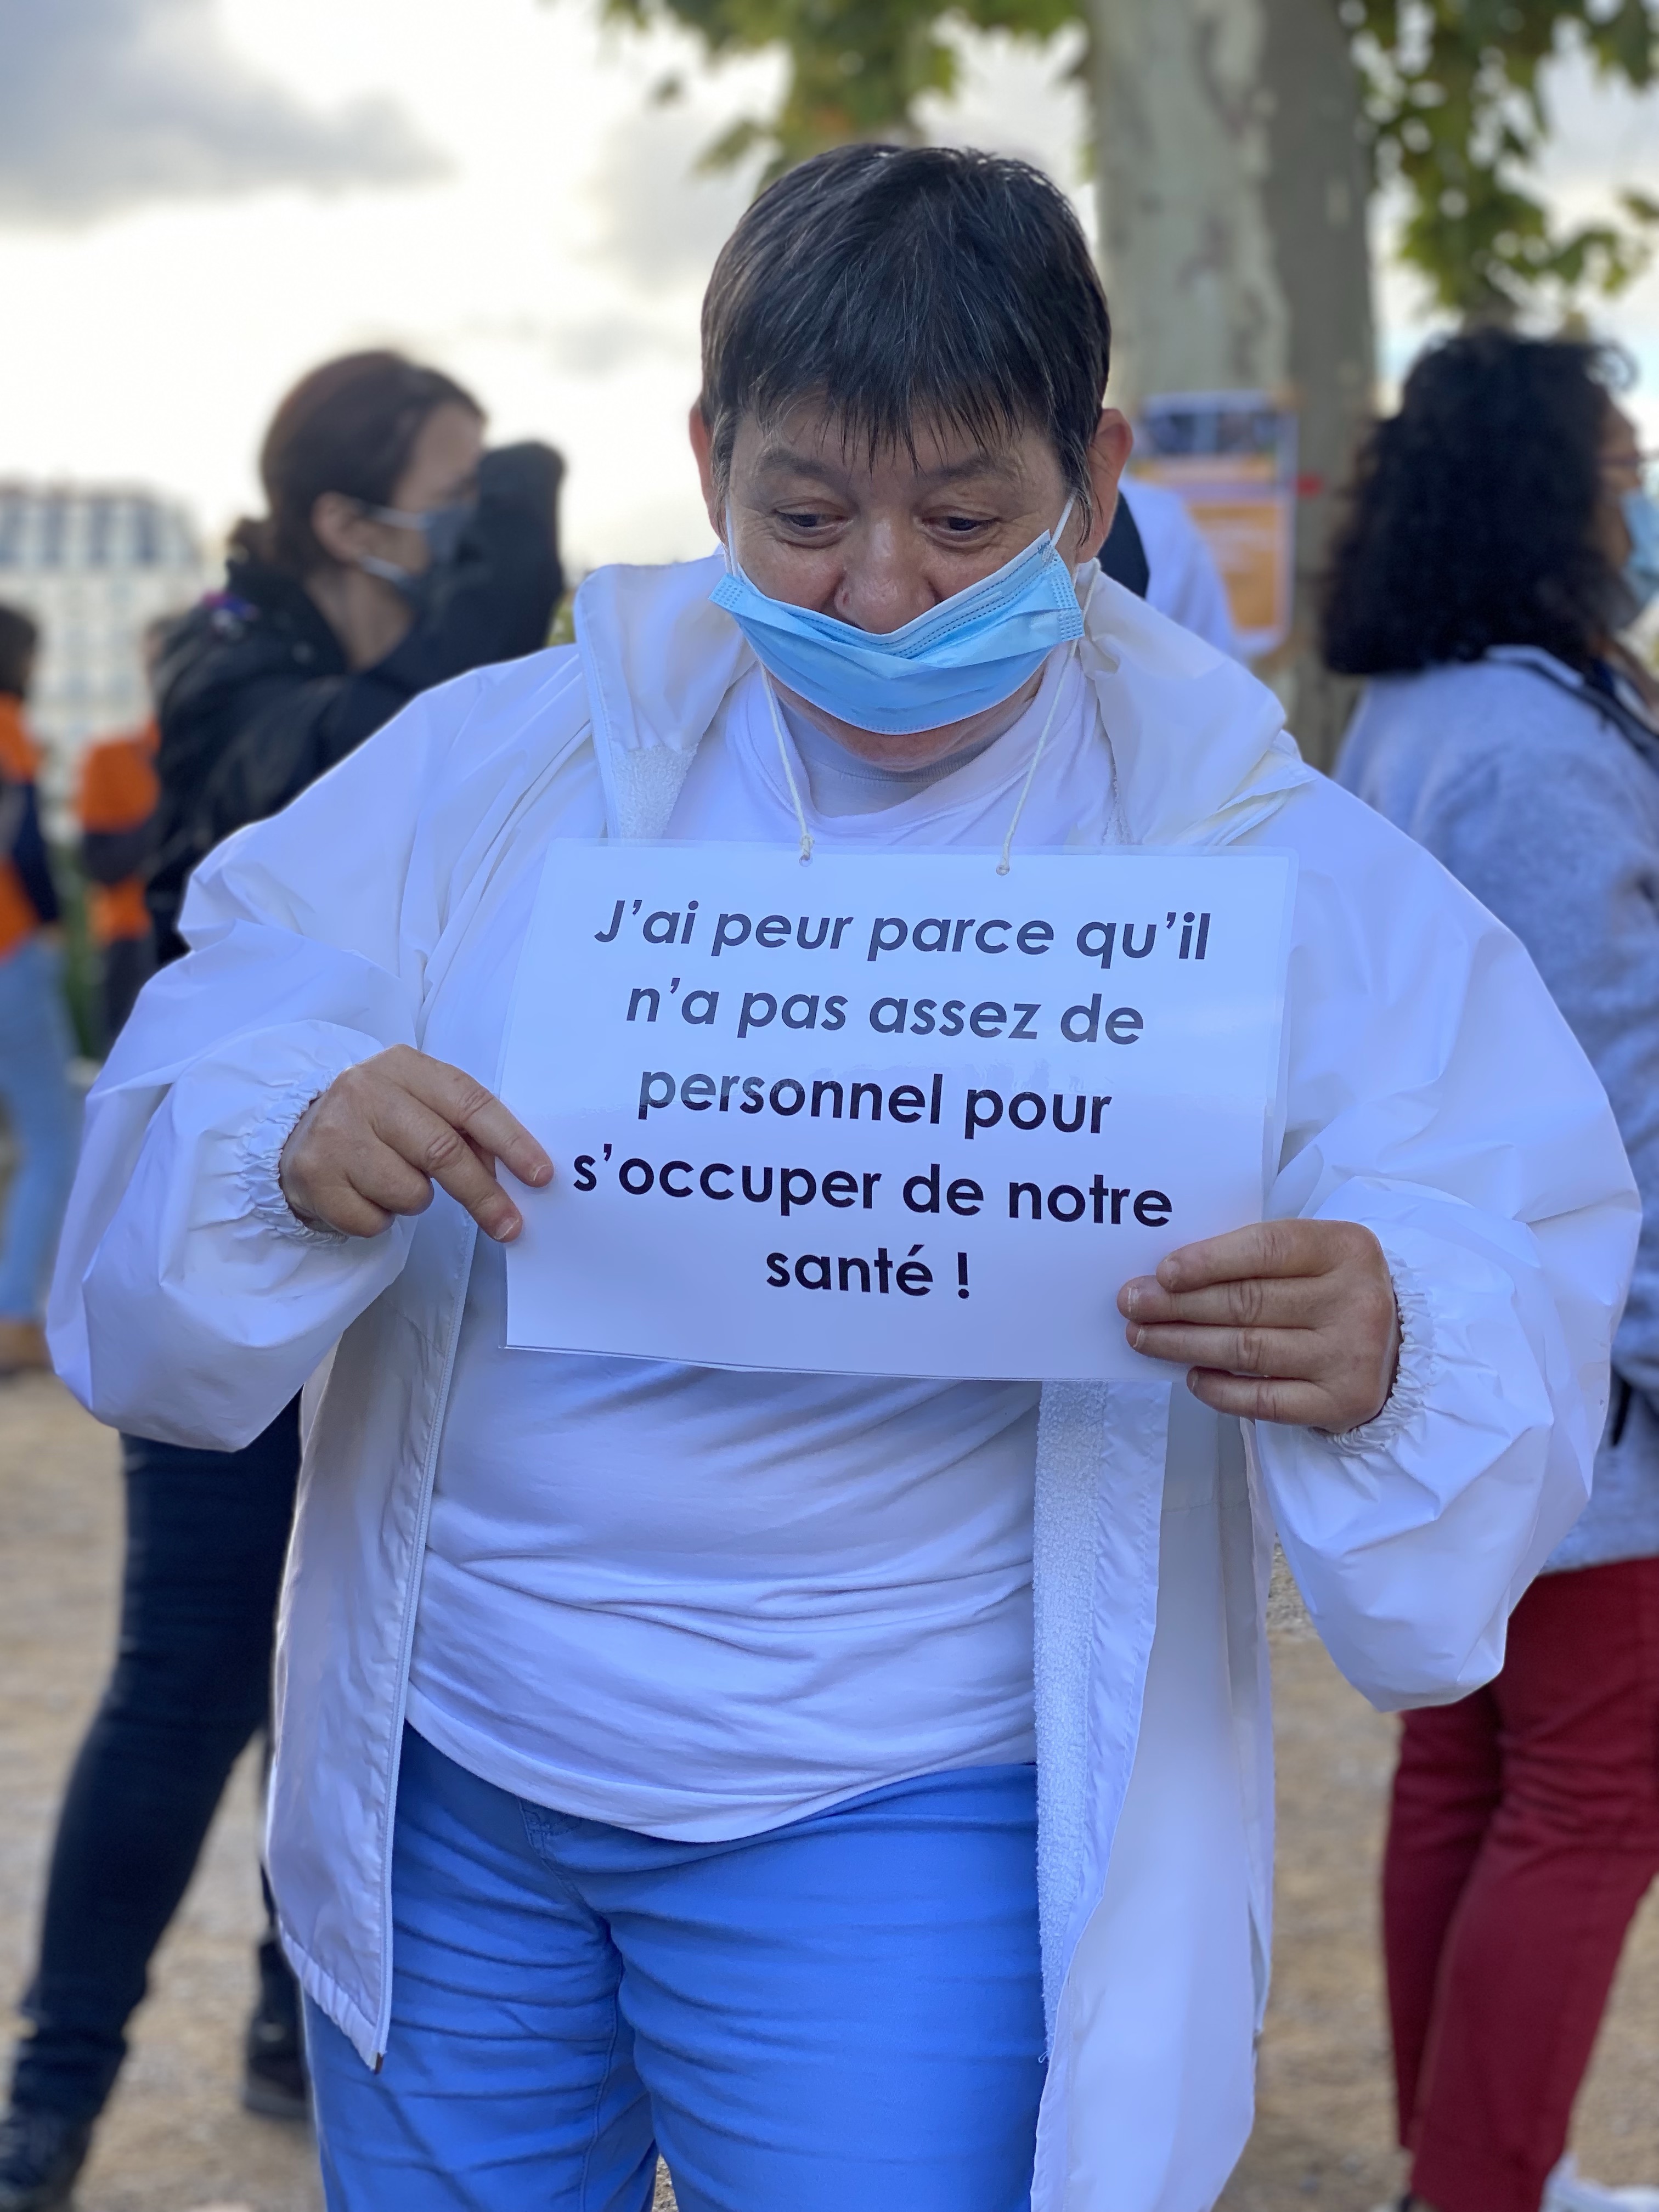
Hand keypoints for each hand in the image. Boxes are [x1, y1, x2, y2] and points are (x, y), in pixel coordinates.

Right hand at [278, 1045, 551, 1241]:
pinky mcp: (315, 1177)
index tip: (540, 1175)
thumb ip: (462, 1127)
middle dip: (483, 1194)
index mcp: (403, 1066)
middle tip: (510, 1224)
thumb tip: (515, 1173)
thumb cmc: (377, 1120)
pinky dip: (382, 1219)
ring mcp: (335, 1134)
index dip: (511, 1141)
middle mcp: (365, 1091)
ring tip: (396, 1181)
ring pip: (410, 1192)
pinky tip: (365, 1194)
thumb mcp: (419, 1104)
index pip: (469, 1102)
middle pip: (442, 1151)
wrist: (295, 1132)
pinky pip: (375, 1220)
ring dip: (418, 1201)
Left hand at [1118, 1220, 1399, 1430]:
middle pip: (1247, 1302)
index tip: (1162, 1272)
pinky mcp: (1341, 1402)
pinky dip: (1220, 1389)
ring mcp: (1351, 1356)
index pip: (1266, 1249)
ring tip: (1144, 1337)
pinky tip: (1192, 1376)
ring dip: (1184, 1344)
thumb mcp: (1313, 1257)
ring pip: (1248, 1350)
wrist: (1401, 1347)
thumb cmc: (1334, 1292)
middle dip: (1178, 1304)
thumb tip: (1169, 1276)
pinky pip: (1264, 1400)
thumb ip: (1257, 1258)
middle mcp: (1355, 1301)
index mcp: (1346, 1248)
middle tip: (1132, 1304)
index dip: (1208, 1260)